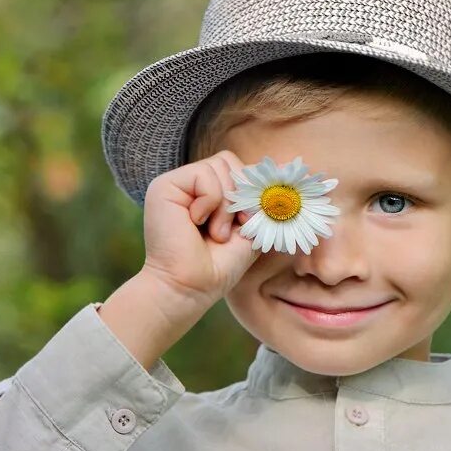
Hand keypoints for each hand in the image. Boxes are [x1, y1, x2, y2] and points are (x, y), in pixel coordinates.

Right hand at [138, 149, 260, 314]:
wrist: (189, 289)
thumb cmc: (217, 267)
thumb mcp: (249, 229)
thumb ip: (260, 199)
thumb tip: (286, 168)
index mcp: (207, 192)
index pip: (238, 168)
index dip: (254, 187)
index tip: (257, 215)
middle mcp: (190, 184)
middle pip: (230, 161)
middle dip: (242, 196)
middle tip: (236, 227)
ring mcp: (177, 183)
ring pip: (220, 165)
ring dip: (227, 205)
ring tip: (216, 233)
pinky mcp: (164, 186)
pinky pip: (204, 175)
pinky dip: (211, 202)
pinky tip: (198, 224)